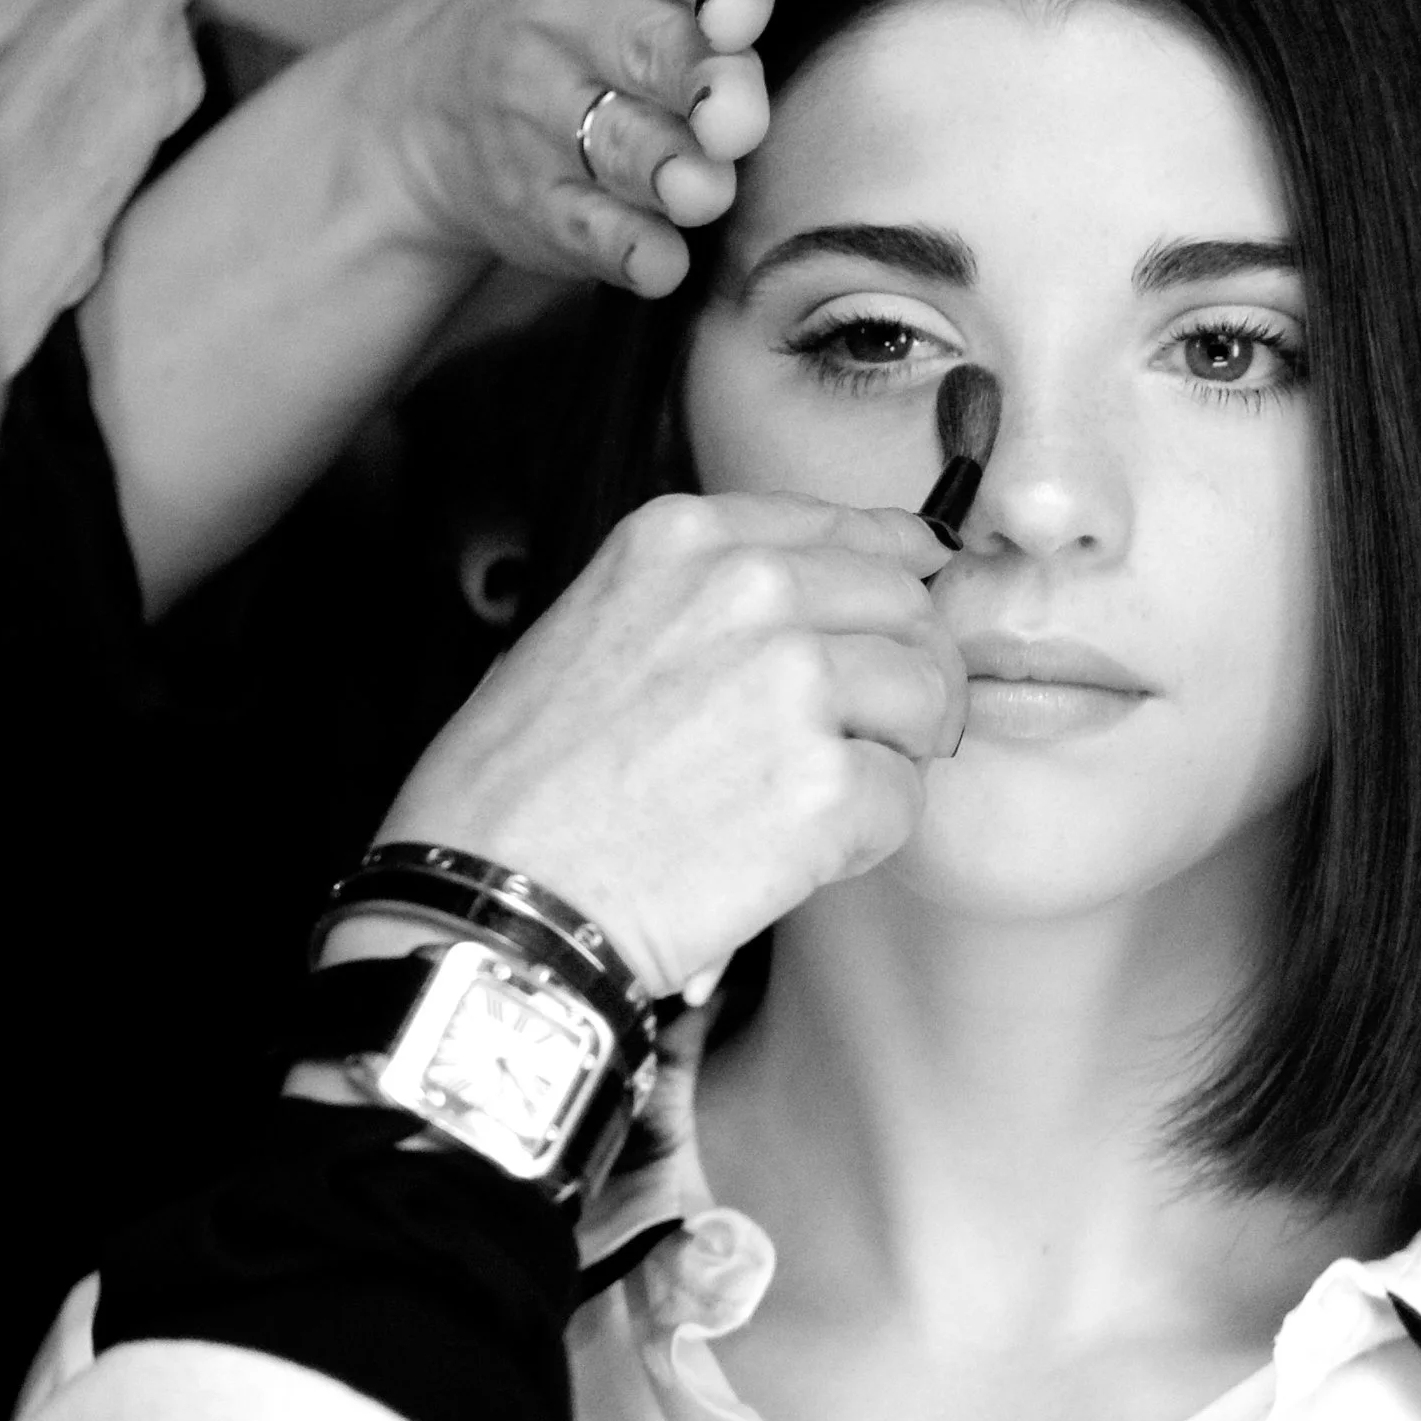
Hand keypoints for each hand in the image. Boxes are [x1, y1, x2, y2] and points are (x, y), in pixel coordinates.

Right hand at [354, 0, 772, 303]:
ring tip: (704, 181)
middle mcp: (569, 10)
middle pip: (664, 57)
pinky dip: (636, 254)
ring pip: (636, 152)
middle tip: (734, 113)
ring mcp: (547, 115)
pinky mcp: (543, 207)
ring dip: (681, 177)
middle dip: (707, 90)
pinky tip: (663, 252)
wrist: (440, 100)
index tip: (740, 9)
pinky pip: (600, 240)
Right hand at [372, 494, 968, 993]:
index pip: (851, 529)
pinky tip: (795, 857)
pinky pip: (903, 803)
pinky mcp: (824, 788)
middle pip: (908, 611)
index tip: (918, 602)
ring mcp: (794, 684)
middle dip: (912, 677)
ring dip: (893, 758)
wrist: (495, 891)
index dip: (899, 575)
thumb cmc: (523, 785)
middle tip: (889, 739)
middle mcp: (751, 590)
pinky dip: (865, 841)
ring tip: (824, 806)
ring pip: (924, 701)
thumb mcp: (594, 627)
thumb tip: (817, 612)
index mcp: (686, 538)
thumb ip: (703, 602)